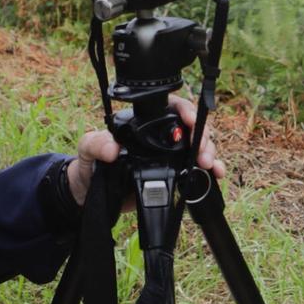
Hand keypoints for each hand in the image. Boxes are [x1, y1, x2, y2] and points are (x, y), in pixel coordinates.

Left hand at [65, 96, 223, 206]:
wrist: (90, 194)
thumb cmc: (89, 165)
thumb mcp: (87, 149)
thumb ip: (95, 143)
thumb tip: (112, 148)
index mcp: (143, 124)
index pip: (172, 109)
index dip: (186, 111)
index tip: (190, 121)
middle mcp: (160, 138)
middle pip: (191, 128)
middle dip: (202, 137)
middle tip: (201, 152)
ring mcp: (169, 157)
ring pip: (198, 148)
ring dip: (209, 153)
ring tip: (208, 164)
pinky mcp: (173, 176)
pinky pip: (196, 171)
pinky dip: (210, 172)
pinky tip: (216, 175)